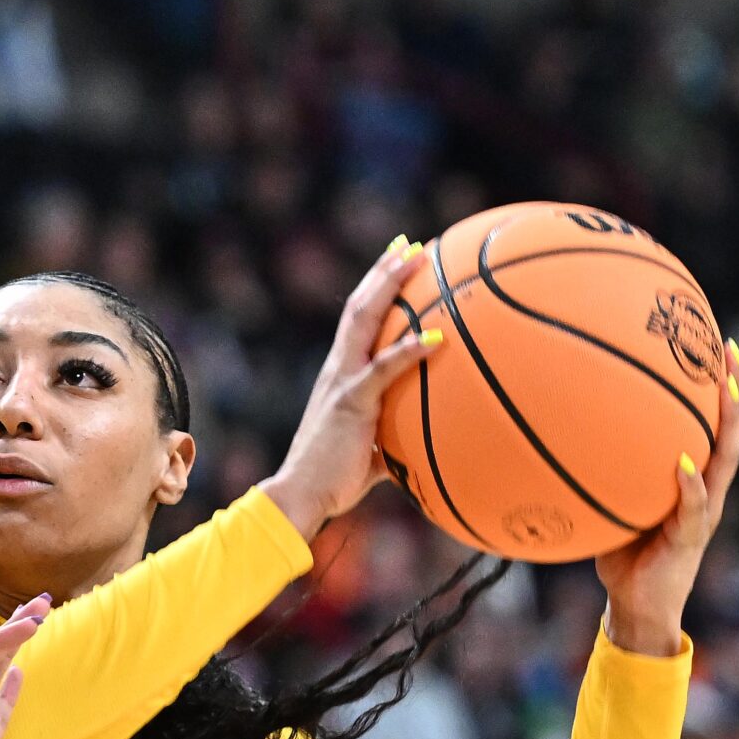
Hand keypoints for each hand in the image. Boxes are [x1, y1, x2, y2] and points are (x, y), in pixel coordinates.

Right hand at [259, 237, 445, 541]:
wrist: (301, 494)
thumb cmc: (332, 480)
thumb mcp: (368, 452)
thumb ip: (391, 441)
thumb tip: (421, 451)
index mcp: (338, 376)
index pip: (356, 320)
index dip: (375, 288)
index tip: (397, 260)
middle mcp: (337, 369)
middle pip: (360, 306)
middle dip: (385, 271)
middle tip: (410, 243)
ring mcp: (342, 381)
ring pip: (364, 319)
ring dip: (391, 286)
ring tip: (418, 259)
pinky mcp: (352, 401)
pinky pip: (384, 368)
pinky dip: (410, 349)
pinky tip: (437, 336)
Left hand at [596, 338, 738, 655]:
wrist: (637, 607)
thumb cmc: (622, 556)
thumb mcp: (612, 506)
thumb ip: (605, 476)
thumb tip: (562, 437)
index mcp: (692, 481)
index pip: (710, 427)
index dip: (716, 389)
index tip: (715, 346)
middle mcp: (706, 491)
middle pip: (729, 432)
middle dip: (732, 392)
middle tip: (729, 350)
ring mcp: (703, 514)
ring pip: (725, 463)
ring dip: (728, 427)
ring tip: (726, 391)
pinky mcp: (690, 539)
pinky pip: (694, 508)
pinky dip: (691, 486)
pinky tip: (685, 464)